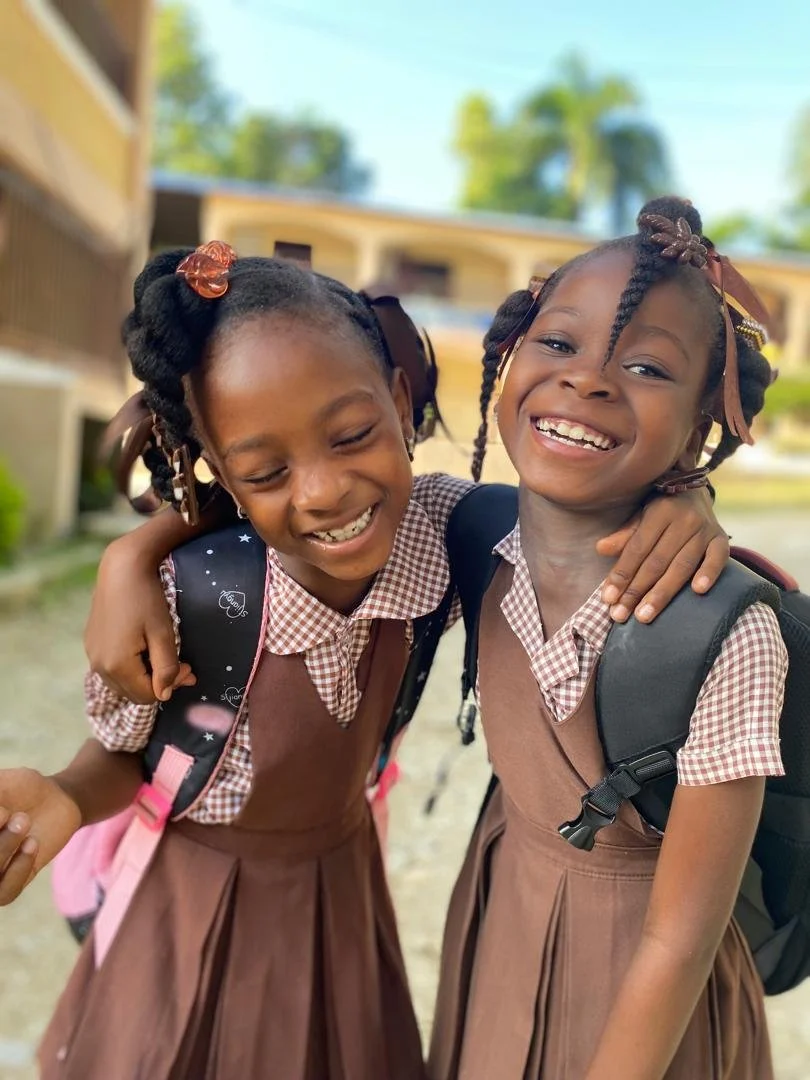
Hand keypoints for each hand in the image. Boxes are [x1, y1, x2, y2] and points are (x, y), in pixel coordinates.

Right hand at [0, 769, 81, 903]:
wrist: (57, 800)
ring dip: (3, 848)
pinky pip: (5, 893)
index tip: (3, 811)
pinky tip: (31, 843)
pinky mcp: (9, 886)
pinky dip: (18, 868)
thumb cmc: (23, 789)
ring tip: (23, 821)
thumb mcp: (3, 784)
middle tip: (11, 813)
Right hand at [85, 536, 194, 703]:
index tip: (188, 666)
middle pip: (134, 693)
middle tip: (181, 663)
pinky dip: (130, 667)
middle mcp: (99, 665)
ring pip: (122, 683)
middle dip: (159, 683)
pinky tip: (143, 647)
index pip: (149, 696)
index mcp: (117, 665)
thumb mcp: (164, 634)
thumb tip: (165, 696)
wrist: (122, 568)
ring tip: (162, 654)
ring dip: (144, 676)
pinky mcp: (91, 644)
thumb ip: (166, 668)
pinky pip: (112, 668)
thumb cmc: (147, 599)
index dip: (171, 685)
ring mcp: (92, 655)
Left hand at [597, 489, 728, 622]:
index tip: (608, 598)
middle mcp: (684, 520)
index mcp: (660, 512)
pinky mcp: (721, 540)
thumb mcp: (640, 517)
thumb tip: (601, 549)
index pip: (637, 549)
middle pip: (657, 561)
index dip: (622, 574)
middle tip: (621, 614)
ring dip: (662, 593)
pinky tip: (698, 591)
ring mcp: (705, 530)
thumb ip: (624, 536)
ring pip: (682, 566)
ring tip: (644, 615)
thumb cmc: (661, 512)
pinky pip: (718, 558)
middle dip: (636, 590)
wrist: (695, 494)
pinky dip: (709, 573)